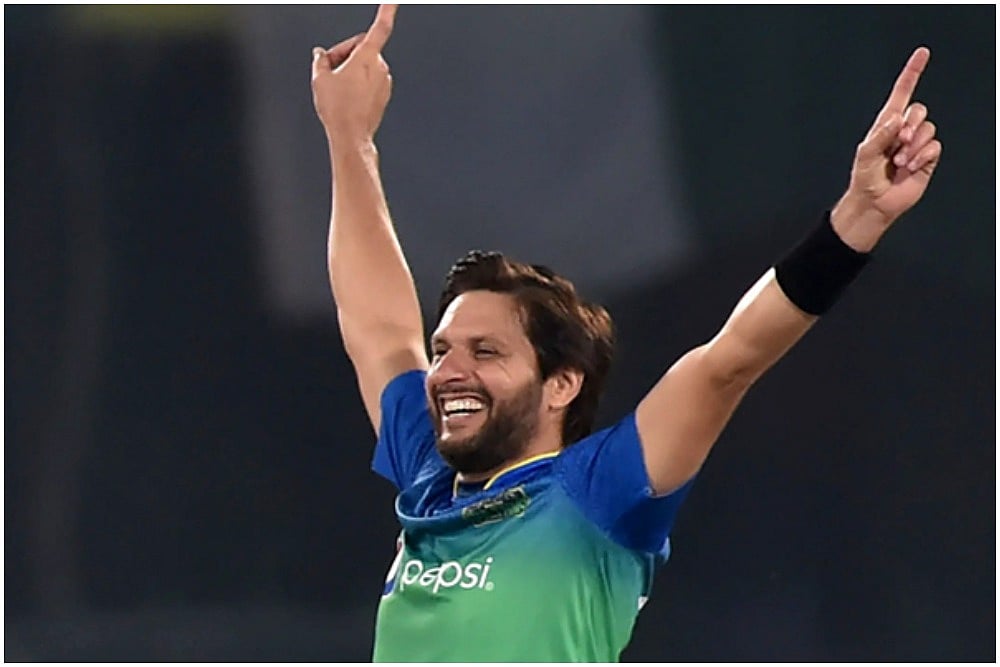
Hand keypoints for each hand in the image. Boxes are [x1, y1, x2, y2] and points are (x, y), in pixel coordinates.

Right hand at [311, 5, 397, 146]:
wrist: (351, 137)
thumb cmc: (338, 109)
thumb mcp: (319, 78)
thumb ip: (321, 60)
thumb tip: (321, 54)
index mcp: (367, 57)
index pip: (380, 27)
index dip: (387, 10)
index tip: (393, 0)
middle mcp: (380, 67)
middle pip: (361, 48)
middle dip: (344, 54)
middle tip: (328, 70)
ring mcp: (384, 82)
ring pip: (364, 65)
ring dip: (350, 70)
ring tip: (336, 88)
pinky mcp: (384, 94)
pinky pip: (369, 80)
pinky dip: (357, 82)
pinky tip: (346, 96)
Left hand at [835, 47, 941, 235]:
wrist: (874, 203)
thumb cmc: (865, 178)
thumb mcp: (865, 154)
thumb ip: (880, 134)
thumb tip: (897, 120)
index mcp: (886, 125)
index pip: (901, 94)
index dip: (912, 73)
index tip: (922, 54)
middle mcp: (902, 132)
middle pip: (919, 110)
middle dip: (911, 124)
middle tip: (898, 142)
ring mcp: (916, 145)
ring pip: (928, 129)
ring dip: (913, 146)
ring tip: (899, 162)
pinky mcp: (926, 159)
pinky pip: (934, 147)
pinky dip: (922, 156)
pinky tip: (909, 167)